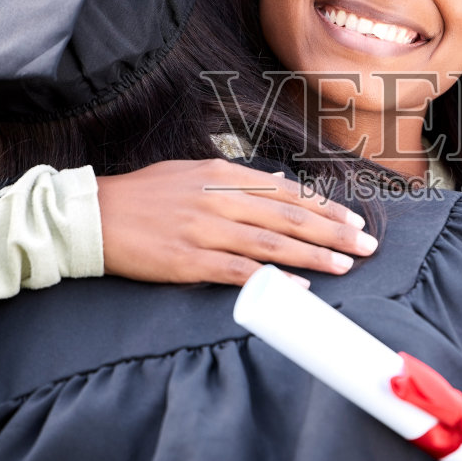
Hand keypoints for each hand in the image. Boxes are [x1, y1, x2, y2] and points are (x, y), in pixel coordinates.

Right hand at [96, 159, 376, 285]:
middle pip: (288, 217)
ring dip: (313, 255)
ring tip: (345, 265)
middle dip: (333, 232)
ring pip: (272, 243)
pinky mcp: (187, 261)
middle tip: (367, 246)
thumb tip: (277, 189)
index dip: (325, 209)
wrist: (94, 215)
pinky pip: (239, 271)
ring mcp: (203, 231)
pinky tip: (298, 287)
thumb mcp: (192, 174)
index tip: (354, 222)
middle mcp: (218, 200)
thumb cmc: (145, 195)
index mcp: (221, 175)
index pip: (286, 193)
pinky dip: (272, 279)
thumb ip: (235, 183)